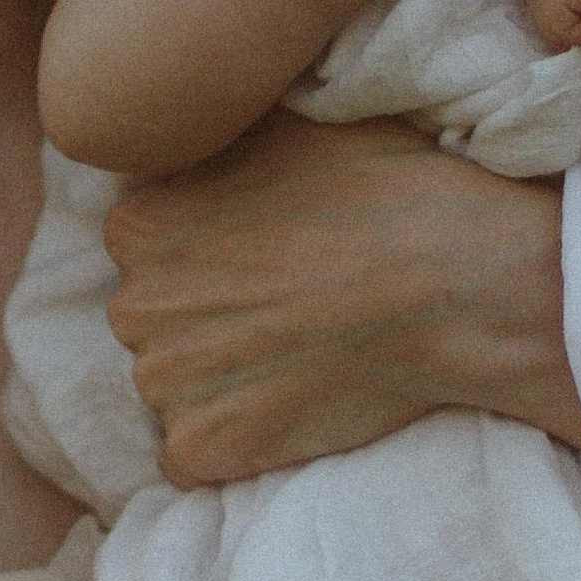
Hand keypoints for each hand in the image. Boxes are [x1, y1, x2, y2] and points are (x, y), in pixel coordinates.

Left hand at [102, 114, 580, 485]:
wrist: (449, 282)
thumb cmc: (381, 190)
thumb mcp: (286, 125)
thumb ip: (215, 140)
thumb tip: (198, 131)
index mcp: (136, 224)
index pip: (145, 249)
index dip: (205, 256)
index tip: (261, 259)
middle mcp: (131, 305)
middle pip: (154, 320)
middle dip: (205, 320)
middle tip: (284, 313)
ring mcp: (162, 384)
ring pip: (172, 387)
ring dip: (218, 383)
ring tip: (295, 360)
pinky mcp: (201, 449)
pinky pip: (189, 456)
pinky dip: (230, 444)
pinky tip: (287, 410)